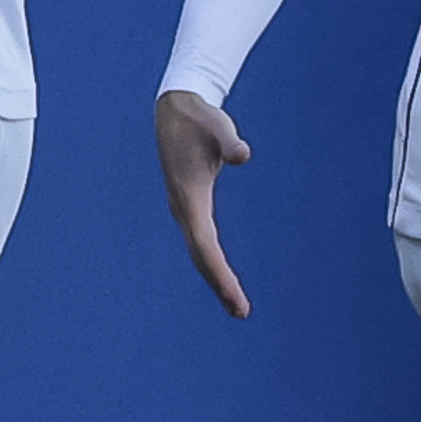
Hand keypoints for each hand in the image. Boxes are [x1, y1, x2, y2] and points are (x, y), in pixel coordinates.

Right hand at [156, 89, 256, 318]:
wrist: (177, 109)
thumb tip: (243, 154)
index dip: (219, 271)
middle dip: (220, 285)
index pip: (205, 245)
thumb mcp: (217, 126)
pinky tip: (225, 276)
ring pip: (200, 253)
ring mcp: (185, 209)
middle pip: (201, 257)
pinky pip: (202, 243)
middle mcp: (184, 209)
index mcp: (189, 198)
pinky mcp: (191, 206)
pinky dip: (214, 263)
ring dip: (217, 278)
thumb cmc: (200, 118)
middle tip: (242, 311)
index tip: (234, 294)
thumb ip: (230, 142)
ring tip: (237, 305)